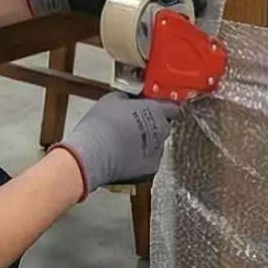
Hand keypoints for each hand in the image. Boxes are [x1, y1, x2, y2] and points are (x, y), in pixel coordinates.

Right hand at [51, 94, 179, 194]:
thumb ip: (127, 99)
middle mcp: (161, 130)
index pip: (172, 108)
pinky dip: (141, 159)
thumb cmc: (102, 123)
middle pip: (164, 127)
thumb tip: (128, 101)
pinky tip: (126, 157)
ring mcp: (158, 150)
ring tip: (126, 145)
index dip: (164, 109)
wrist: (96, 153)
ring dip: (147, 143)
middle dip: (154, 126)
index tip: (156, 110)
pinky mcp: (151, 168)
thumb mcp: (112, 100)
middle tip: (135, 127)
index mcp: (155, 110)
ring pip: (157, 145)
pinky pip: (149, 160)